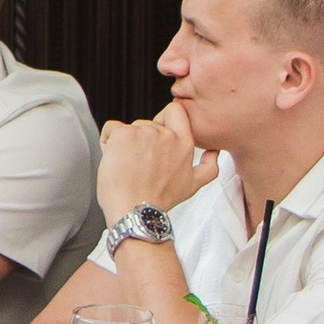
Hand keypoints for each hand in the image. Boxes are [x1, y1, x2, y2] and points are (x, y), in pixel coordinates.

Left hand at [96, 103, 213, 223]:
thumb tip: (215, 152)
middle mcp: (166, 135)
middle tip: (141, 167)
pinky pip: (110, 129)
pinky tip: (114, 161)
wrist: (135, 212)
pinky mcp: (123, 134)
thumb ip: (209, 166)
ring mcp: (144, 132)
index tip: (156, 135)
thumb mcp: (193, 185)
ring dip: (124, 144)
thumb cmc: (159, 200)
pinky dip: (107, 142)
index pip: (175, 110)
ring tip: (128, 168)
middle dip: (140, 142)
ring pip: (128, 129)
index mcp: (184, 143)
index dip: (163, 118)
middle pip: (146, 124)